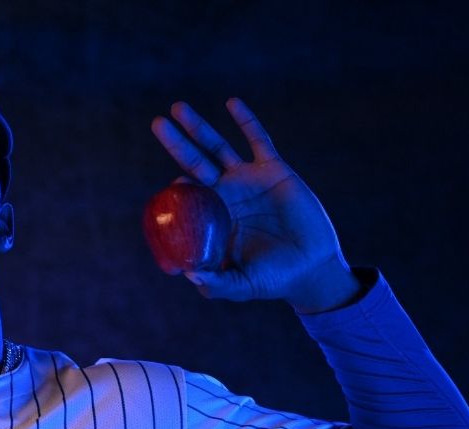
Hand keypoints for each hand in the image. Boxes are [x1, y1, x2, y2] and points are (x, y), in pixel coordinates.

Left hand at [151, 98, 357, 310]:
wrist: (312, 269)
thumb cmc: (273, 279)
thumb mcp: (241, 285)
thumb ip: (216, 283)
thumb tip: (188, 274)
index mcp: (212, 218)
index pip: (186, 196)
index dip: (176, 188)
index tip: (172, 187)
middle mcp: (225, 194)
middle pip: (194, 162)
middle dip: (176, 143)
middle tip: (157, 124)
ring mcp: (248, 180)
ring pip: (218, 147)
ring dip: (199, 127)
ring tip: (178, 108)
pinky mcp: (274, 170)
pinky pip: (258, 140)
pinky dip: (247, 122)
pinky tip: (232, 103)